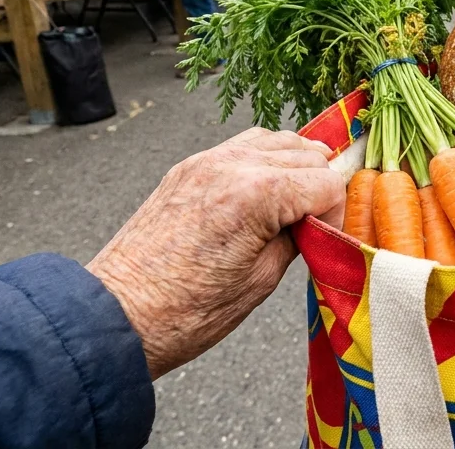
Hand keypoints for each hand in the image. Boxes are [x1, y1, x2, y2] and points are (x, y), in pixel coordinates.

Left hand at [88, 128, 343, 378]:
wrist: (118, 315)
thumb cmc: (184, 312)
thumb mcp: (261, 281)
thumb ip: (296, 239)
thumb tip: (313, 223)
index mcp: (256, 194)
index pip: (326, 182)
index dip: (337, 213)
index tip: (328, 237)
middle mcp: (231, 165)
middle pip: (307, 153)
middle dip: (320, 187)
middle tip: (316, 224)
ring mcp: (206, 161)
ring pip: (277, 139)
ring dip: (295, 166)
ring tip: (295, 204)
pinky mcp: (188, 167)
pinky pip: (243, 145)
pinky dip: (265, 160)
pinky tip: (266, 190)